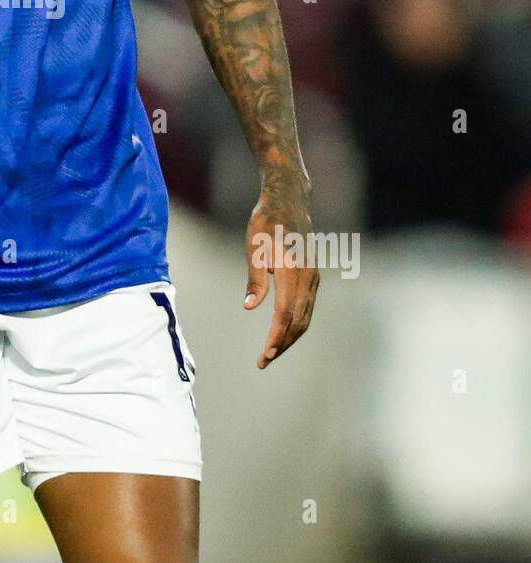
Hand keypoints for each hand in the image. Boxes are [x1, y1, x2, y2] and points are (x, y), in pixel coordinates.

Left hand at [244, 177, 317, 369]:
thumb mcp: (253, 247)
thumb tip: (249, 307)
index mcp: (291, 270)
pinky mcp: (313, 277)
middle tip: (263, 361)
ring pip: (306, 318)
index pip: (285, 313)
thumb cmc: (266, 222)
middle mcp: (308, 277)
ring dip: (290, 338)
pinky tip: (283, 333)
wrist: (289, 201)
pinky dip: (297, 325)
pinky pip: (308, 308)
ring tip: (271, 353)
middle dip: (282, 344)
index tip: (263, 355)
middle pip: (298, 321)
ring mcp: (314, 278)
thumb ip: (254, 279)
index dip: (275, 337)